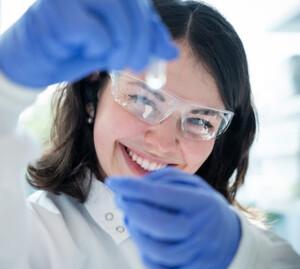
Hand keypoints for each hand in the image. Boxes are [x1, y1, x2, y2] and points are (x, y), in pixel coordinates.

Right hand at [0, 0, 177, 86]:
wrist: (31, 61)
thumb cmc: (70, 51)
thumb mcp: (112, 47)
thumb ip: (138, 44)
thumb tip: (171, 52)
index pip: (139, 6)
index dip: (156, 30)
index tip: (165, 53)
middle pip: (132, 9)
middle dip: (143, 43)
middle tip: (139, 65)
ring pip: (118, 18)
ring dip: (124, 48)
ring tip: (116, 63)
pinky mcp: (57, 13)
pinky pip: (95, 33)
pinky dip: (100, 49)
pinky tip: (91, 54)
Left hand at [106, 167, 240, 268]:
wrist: (232, 242)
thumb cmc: (205, 208)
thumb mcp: (194, 186)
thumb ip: (166, 179)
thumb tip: (137, 185)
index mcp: (203, 204)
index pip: (161, 195)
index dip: (133, 188)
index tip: (114, 182)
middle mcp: (202, 231)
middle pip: (156, 224)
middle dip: (131, 210)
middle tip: (121, 199)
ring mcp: (197, 257)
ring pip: (154, 250)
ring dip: (135, 231)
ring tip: (131, 218)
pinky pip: (159, 268)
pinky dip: (145, 253)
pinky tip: (144, 238)